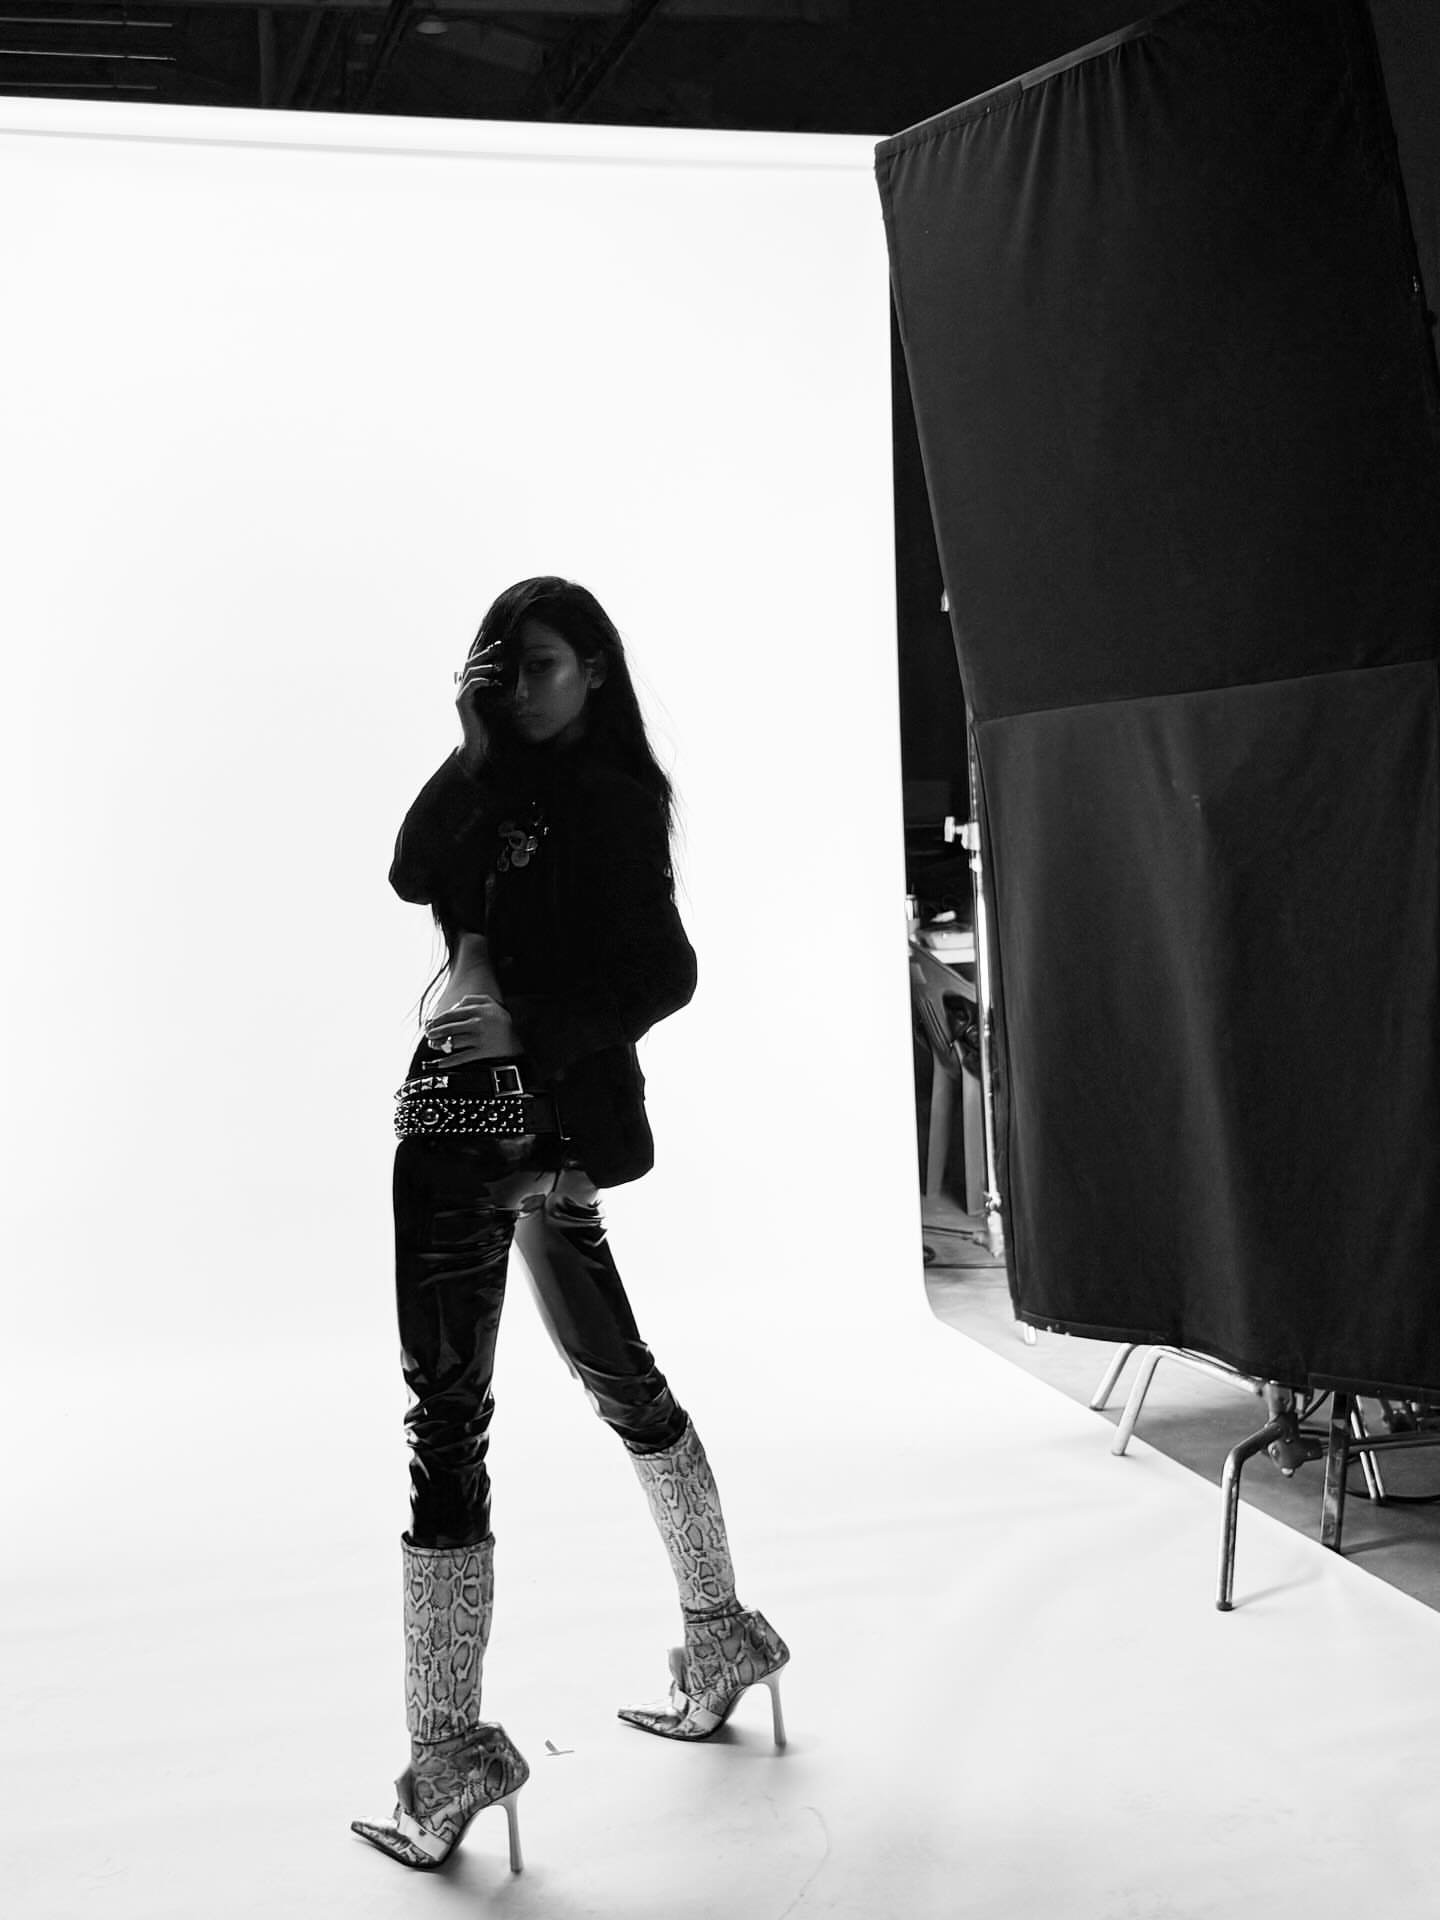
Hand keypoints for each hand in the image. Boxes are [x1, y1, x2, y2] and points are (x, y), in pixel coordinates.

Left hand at [423, 994, 521, 1064]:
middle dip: (435, 1031)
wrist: (521, 1037)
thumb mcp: (491, 1002)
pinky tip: (440, 1063)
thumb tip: (454, 1006)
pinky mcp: (482, 1052)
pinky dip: (449, 1061)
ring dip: (439, 1045)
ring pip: (453, 1042)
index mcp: (478, 1010)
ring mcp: (479, 1039)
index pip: (451, 1014)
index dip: (437, 1019)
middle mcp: (478, 1023)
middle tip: (428, 1034)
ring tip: (432, 1045)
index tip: (430, 1023)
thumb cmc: (502, 1019)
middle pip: (449, 1028)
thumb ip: (472, 999)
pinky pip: (462, 1057)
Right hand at [454, 637, 506, 766]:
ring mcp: (461, 694)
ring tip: (498, 664)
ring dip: (485, 665)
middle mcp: (464, 688)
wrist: (477, 745)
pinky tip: (493, 681)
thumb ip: (501, 692)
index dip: (484, 651)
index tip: (498, 642)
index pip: (476, 663)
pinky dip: (482, 680)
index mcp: (471, 686)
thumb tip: (516, 681)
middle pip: (471, 662)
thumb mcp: (498, 706)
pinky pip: (471, 686)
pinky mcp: (461, 702)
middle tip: (499, 645)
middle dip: (485, 652)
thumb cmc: (489, 728)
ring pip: (469, 671)